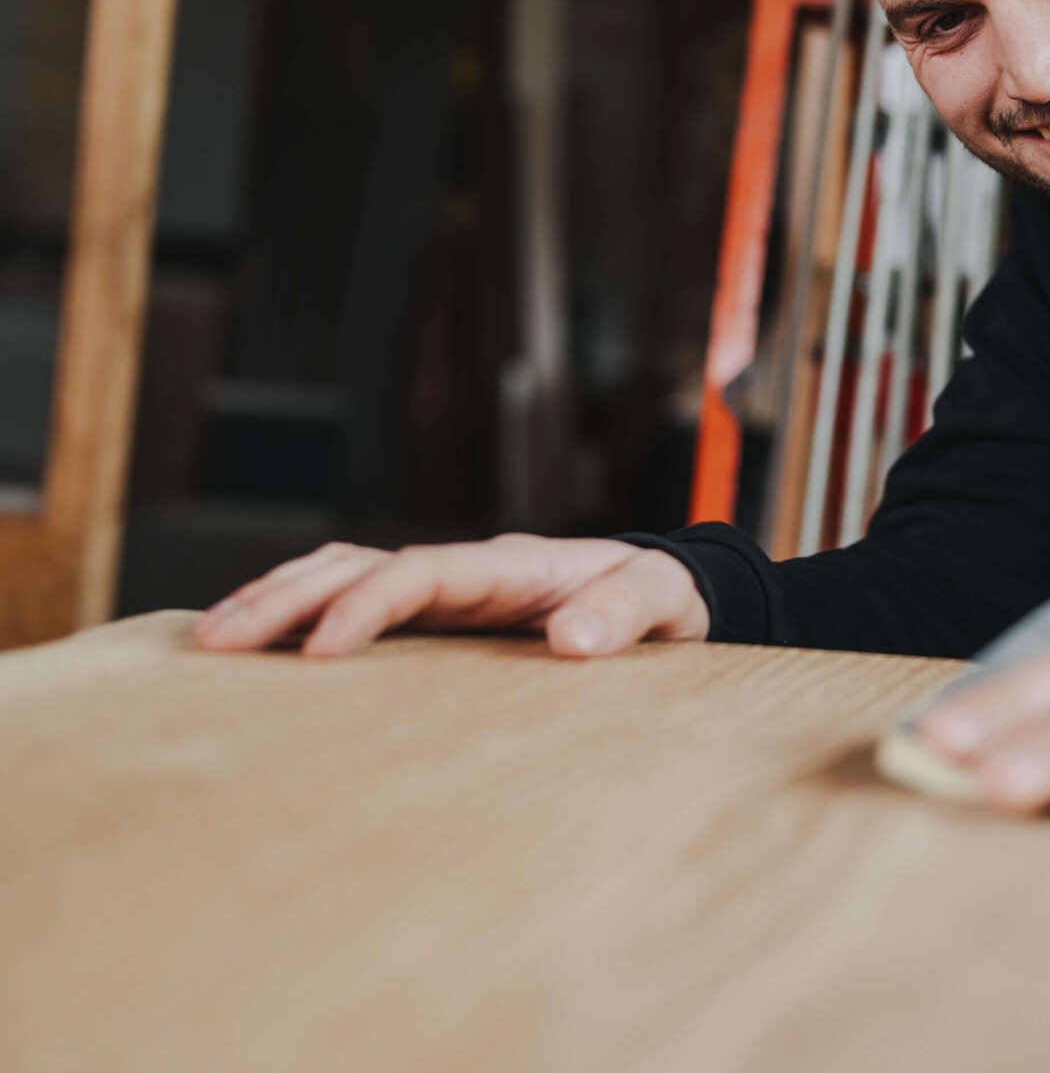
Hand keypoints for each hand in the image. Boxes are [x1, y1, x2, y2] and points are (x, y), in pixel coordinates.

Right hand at [191, 535, 711, 658]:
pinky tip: (257, 652)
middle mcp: (467, 570)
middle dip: (287, 598)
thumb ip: (624, 614)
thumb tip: (570, 641)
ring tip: (208, 643)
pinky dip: (302, 618)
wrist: (674, 594)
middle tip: (216, 643)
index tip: (320, 652)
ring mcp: (449, 592)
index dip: (368, 605)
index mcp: (512, 565)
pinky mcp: (441, 620)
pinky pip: (358, 607)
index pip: (422, 573)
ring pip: (343, 577)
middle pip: (359, 565)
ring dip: (278, 602)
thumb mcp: (664, 603)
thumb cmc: (667, 598)